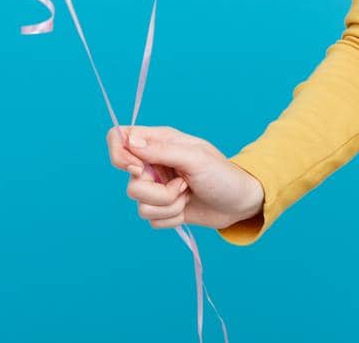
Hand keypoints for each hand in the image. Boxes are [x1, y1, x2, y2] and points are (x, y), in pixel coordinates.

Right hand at [106, 125, 265, 230]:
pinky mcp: (161, 209)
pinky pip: (151, 220)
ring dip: (169, 205)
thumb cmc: (223, 175)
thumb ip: (162, 150)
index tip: (138, 169)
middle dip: (158, 191)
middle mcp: (153, 163)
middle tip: (183, 184)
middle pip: (130, 182)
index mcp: (159, 141)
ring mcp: (156, 187)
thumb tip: (131, 142)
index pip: (119, 138)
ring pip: (139, 205)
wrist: (239, 203)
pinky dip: (171, 218)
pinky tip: (187, 208)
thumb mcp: (196, 158)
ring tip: (188, 195)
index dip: (120, 155)